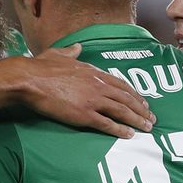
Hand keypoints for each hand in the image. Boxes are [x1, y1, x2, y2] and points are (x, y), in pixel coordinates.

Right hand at [15, 44, 154, 137]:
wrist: (30, 79)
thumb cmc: (41, 67)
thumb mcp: (59, 54)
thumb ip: (71, 52)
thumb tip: (77, 47)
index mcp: (93, 72)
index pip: (120, 84)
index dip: (134, 94)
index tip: (143, 102)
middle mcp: (97, 85)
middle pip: (126, 98)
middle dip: (141, 109)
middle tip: (152, 119)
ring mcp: (92, 100)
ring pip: (121, 111)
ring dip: (137, 120)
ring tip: (147, 128)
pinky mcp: (84, 114)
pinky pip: (107, 124)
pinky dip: (120, 130)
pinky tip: (129, 135)